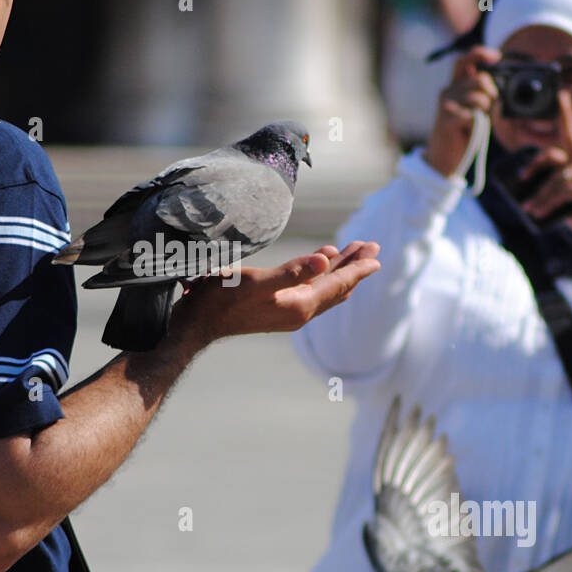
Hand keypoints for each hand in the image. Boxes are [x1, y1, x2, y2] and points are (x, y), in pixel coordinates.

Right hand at [167, 241, 380, 348]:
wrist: (195, 325)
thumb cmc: (220, 301)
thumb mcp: (255, 282)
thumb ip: (291, 271)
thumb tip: (324, 260)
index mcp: (300, 304)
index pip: (338, 283)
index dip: (358, 267)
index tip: (376, 253)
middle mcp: (299, 311)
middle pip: (336, 286)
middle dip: (355, 266)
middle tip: (372, 247)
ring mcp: (288, 311)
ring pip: (324, 288)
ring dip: (340, 269)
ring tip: (353, 251)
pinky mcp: (276, 308)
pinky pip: (310, 290)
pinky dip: (321, 274)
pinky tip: (319, 262)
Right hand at [424, 46, 499, 177]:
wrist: (442, 160)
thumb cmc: (462, 134)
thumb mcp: (474, 110)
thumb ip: (482, 94)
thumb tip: (498, 87)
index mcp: (454, 86)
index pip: (464, 60)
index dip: (480, 53)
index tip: (497, 56)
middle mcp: (447, 91)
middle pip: (480, 79)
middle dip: (492, 94)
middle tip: (488, 110)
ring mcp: (446, 105)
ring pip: (480, 97)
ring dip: (486, 112)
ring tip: (476, 122)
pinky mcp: (447, 120)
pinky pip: (473, 114)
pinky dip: (477, 123)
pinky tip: (468, 130)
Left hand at [517, 90, 571, 248]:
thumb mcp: (567, 202)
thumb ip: (553, 193)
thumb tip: (526, 198)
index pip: (570, 135)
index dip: (565, 114)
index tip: (561, 95)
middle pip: (554, 153)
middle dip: (535, 163)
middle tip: (522, 176)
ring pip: (554, 178)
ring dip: (539, 194)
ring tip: (528, 208)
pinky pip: (559, 190)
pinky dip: (544, 202)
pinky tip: (537, 212)